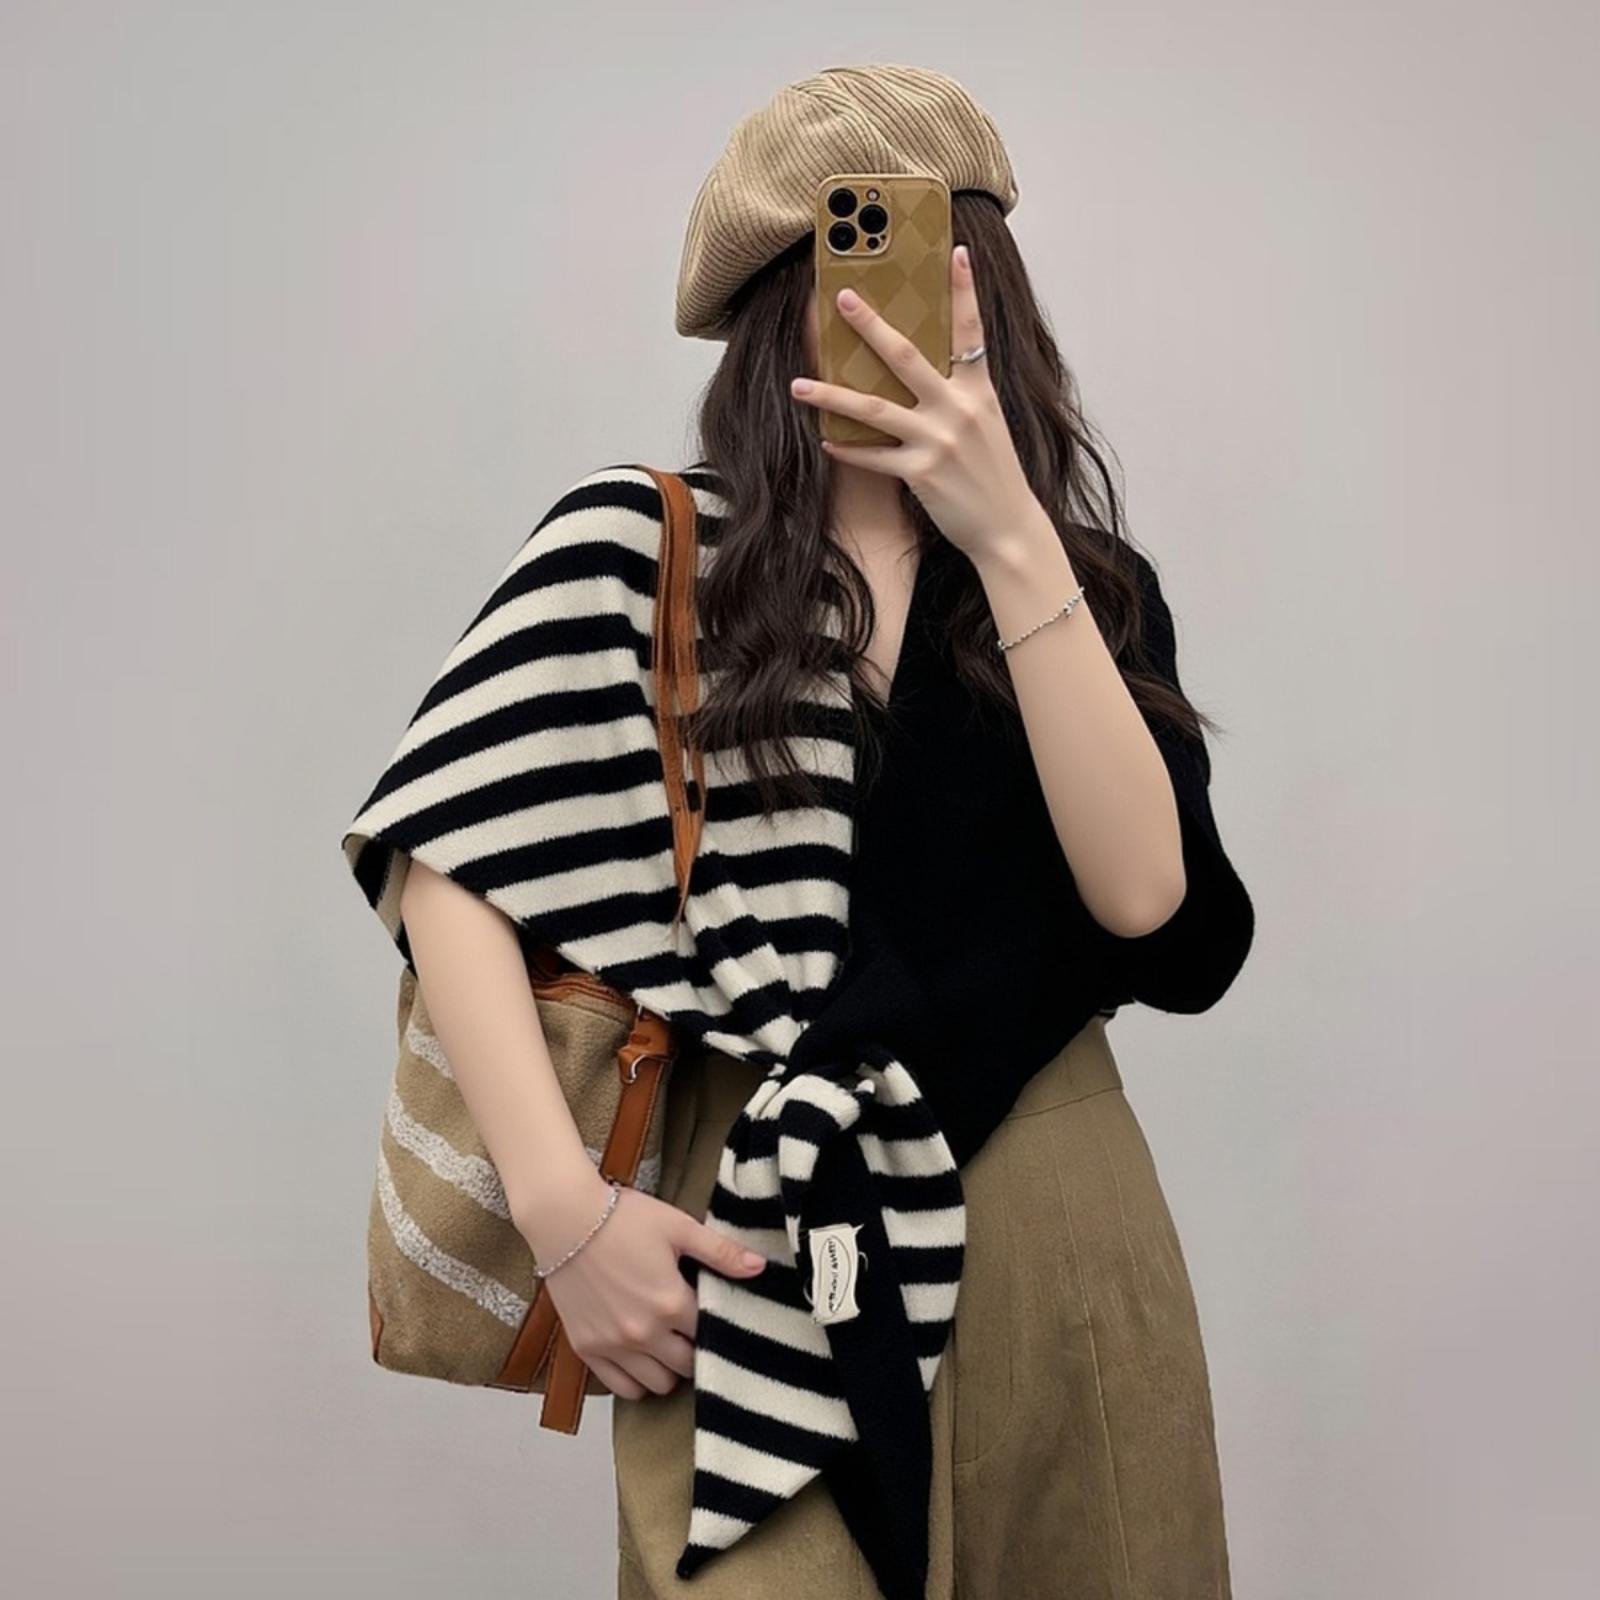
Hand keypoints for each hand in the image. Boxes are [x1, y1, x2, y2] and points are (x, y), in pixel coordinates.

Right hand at [516, 1172, 767, 1400]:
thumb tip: (761, 1268)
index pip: (709, 1335)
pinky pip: (621, 1388)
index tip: (711, 1315)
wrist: (565, 1219)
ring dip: (668, 1369)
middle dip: (694, 1351)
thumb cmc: (624, 1218)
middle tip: (690, 1330)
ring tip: (667, 1344)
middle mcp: (643, 1333)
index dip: (714, 1326)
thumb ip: (720, 1252)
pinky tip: (640, 1357)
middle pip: (687, 1366)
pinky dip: (636, 1380)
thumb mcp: (678, 1227)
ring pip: (658, 1384)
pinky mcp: (587, 1349)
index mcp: (670, 1303)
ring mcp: (613, 1345)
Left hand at [789, 243, 1047, 565]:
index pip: (971, 330)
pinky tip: (825, 441)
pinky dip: (847, 449)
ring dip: (831, 395)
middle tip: (841, 299)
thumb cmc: (995, 475)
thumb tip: (926, 372)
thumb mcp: (987, 423)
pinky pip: (872, 456)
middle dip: (870, 325)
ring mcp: (937, 441)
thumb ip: (961, 394)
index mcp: (979, 390)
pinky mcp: (920, 473)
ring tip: (798, 383)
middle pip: (905, 356)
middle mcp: (957, 409)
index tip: (956, 253)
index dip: (964, 290)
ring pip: (873, 408)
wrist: (1009, 526)